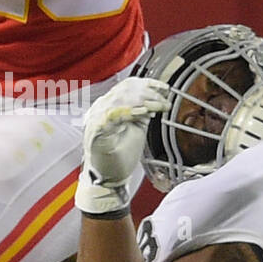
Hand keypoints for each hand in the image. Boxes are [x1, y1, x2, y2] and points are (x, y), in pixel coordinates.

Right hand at [75, 77, 171, 215]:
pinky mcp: (97, 131)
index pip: (127, 86)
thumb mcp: (136, 128)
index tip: (165, 88)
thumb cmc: (119, 155)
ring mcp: (97, 119)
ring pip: (121, 99)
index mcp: (109, 105)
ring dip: (144, 101)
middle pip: (125, 90)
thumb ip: (142, 113)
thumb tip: (156, 100)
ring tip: (158, 106)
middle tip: (164, 101)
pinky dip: (129, 111)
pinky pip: (112, 115)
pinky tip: (143, 113)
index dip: (148, 84)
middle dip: (149, 93)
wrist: (108, 178)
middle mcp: (101, 109)